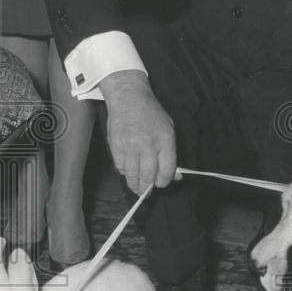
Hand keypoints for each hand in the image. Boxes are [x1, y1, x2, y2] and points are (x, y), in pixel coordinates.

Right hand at [101, 70, 177, 193]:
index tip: (161, 183)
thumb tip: (176, 176)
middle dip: (148, 188)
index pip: (167, 170)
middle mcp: (147, 144)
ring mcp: (130, 146)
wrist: (129, 98)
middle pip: (148, 176)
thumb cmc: (151, 114)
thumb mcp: (169, 130)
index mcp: (165, 140)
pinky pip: (120, 167)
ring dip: (134, 185)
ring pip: (132, 175)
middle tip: (146, 192)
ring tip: (137, 188)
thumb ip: (171, 154)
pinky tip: (128, 171)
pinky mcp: (115, 145)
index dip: (164, 181)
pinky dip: (124, 172)